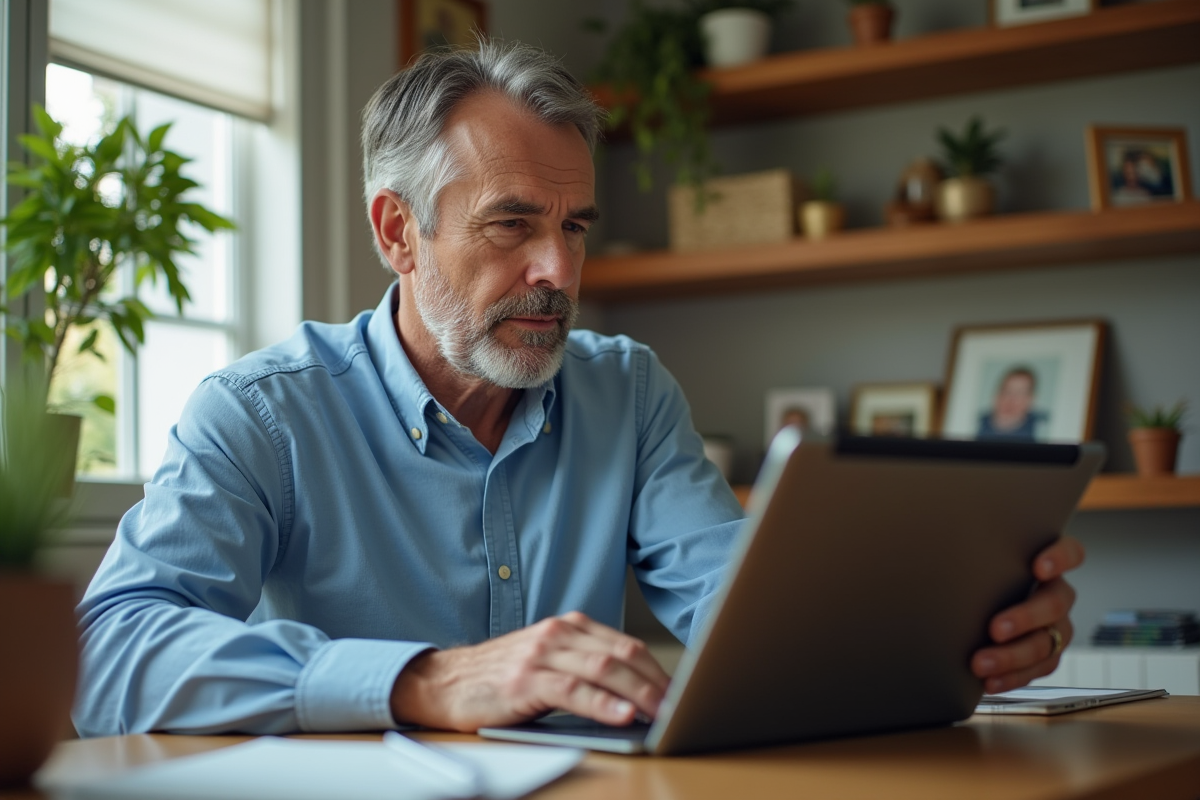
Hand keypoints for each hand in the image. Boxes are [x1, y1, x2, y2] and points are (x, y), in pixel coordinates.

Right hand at [389, 611, 669, 731]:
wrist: (444, 682)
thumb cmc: (500, 677)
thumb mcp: (547, 663)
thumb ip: (584, 669)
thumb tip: (633, 695)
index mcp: (568, 627)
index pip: (625, 644)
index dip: (656, 668)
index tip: (679, 691)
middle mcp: (557, 634)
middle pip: (621, 654)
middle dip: (655, 682)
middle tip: (679, 705)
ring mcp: (540, 654)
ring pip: (603, 669)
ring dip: (638, 693)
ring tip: (660, 711)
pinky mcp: (525, 680)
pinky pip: (573, 690)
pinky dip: (602, 703)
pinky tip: (622, 715)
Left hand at [971, 535, 1084, 693]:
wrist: (970, 610)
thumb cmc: (974, 575)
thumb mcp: (977, 559)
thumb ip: (973, 551)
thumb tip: (935, 535)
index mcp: (1045, 564)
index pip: (1071, 552)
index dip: (1061, 558)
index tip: (1038, 567)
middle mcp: (1056, 594)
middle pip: (1055, 603)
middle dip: (1025, 617)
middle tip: (994, 629)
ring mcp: (1056, 626)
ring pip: (1048, 642)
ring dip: (1014, 655)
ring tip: (981, 663)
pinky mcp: (1048, 654)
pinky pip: (1039, 669)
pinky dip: (1013, 677)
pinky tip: (989, 681)